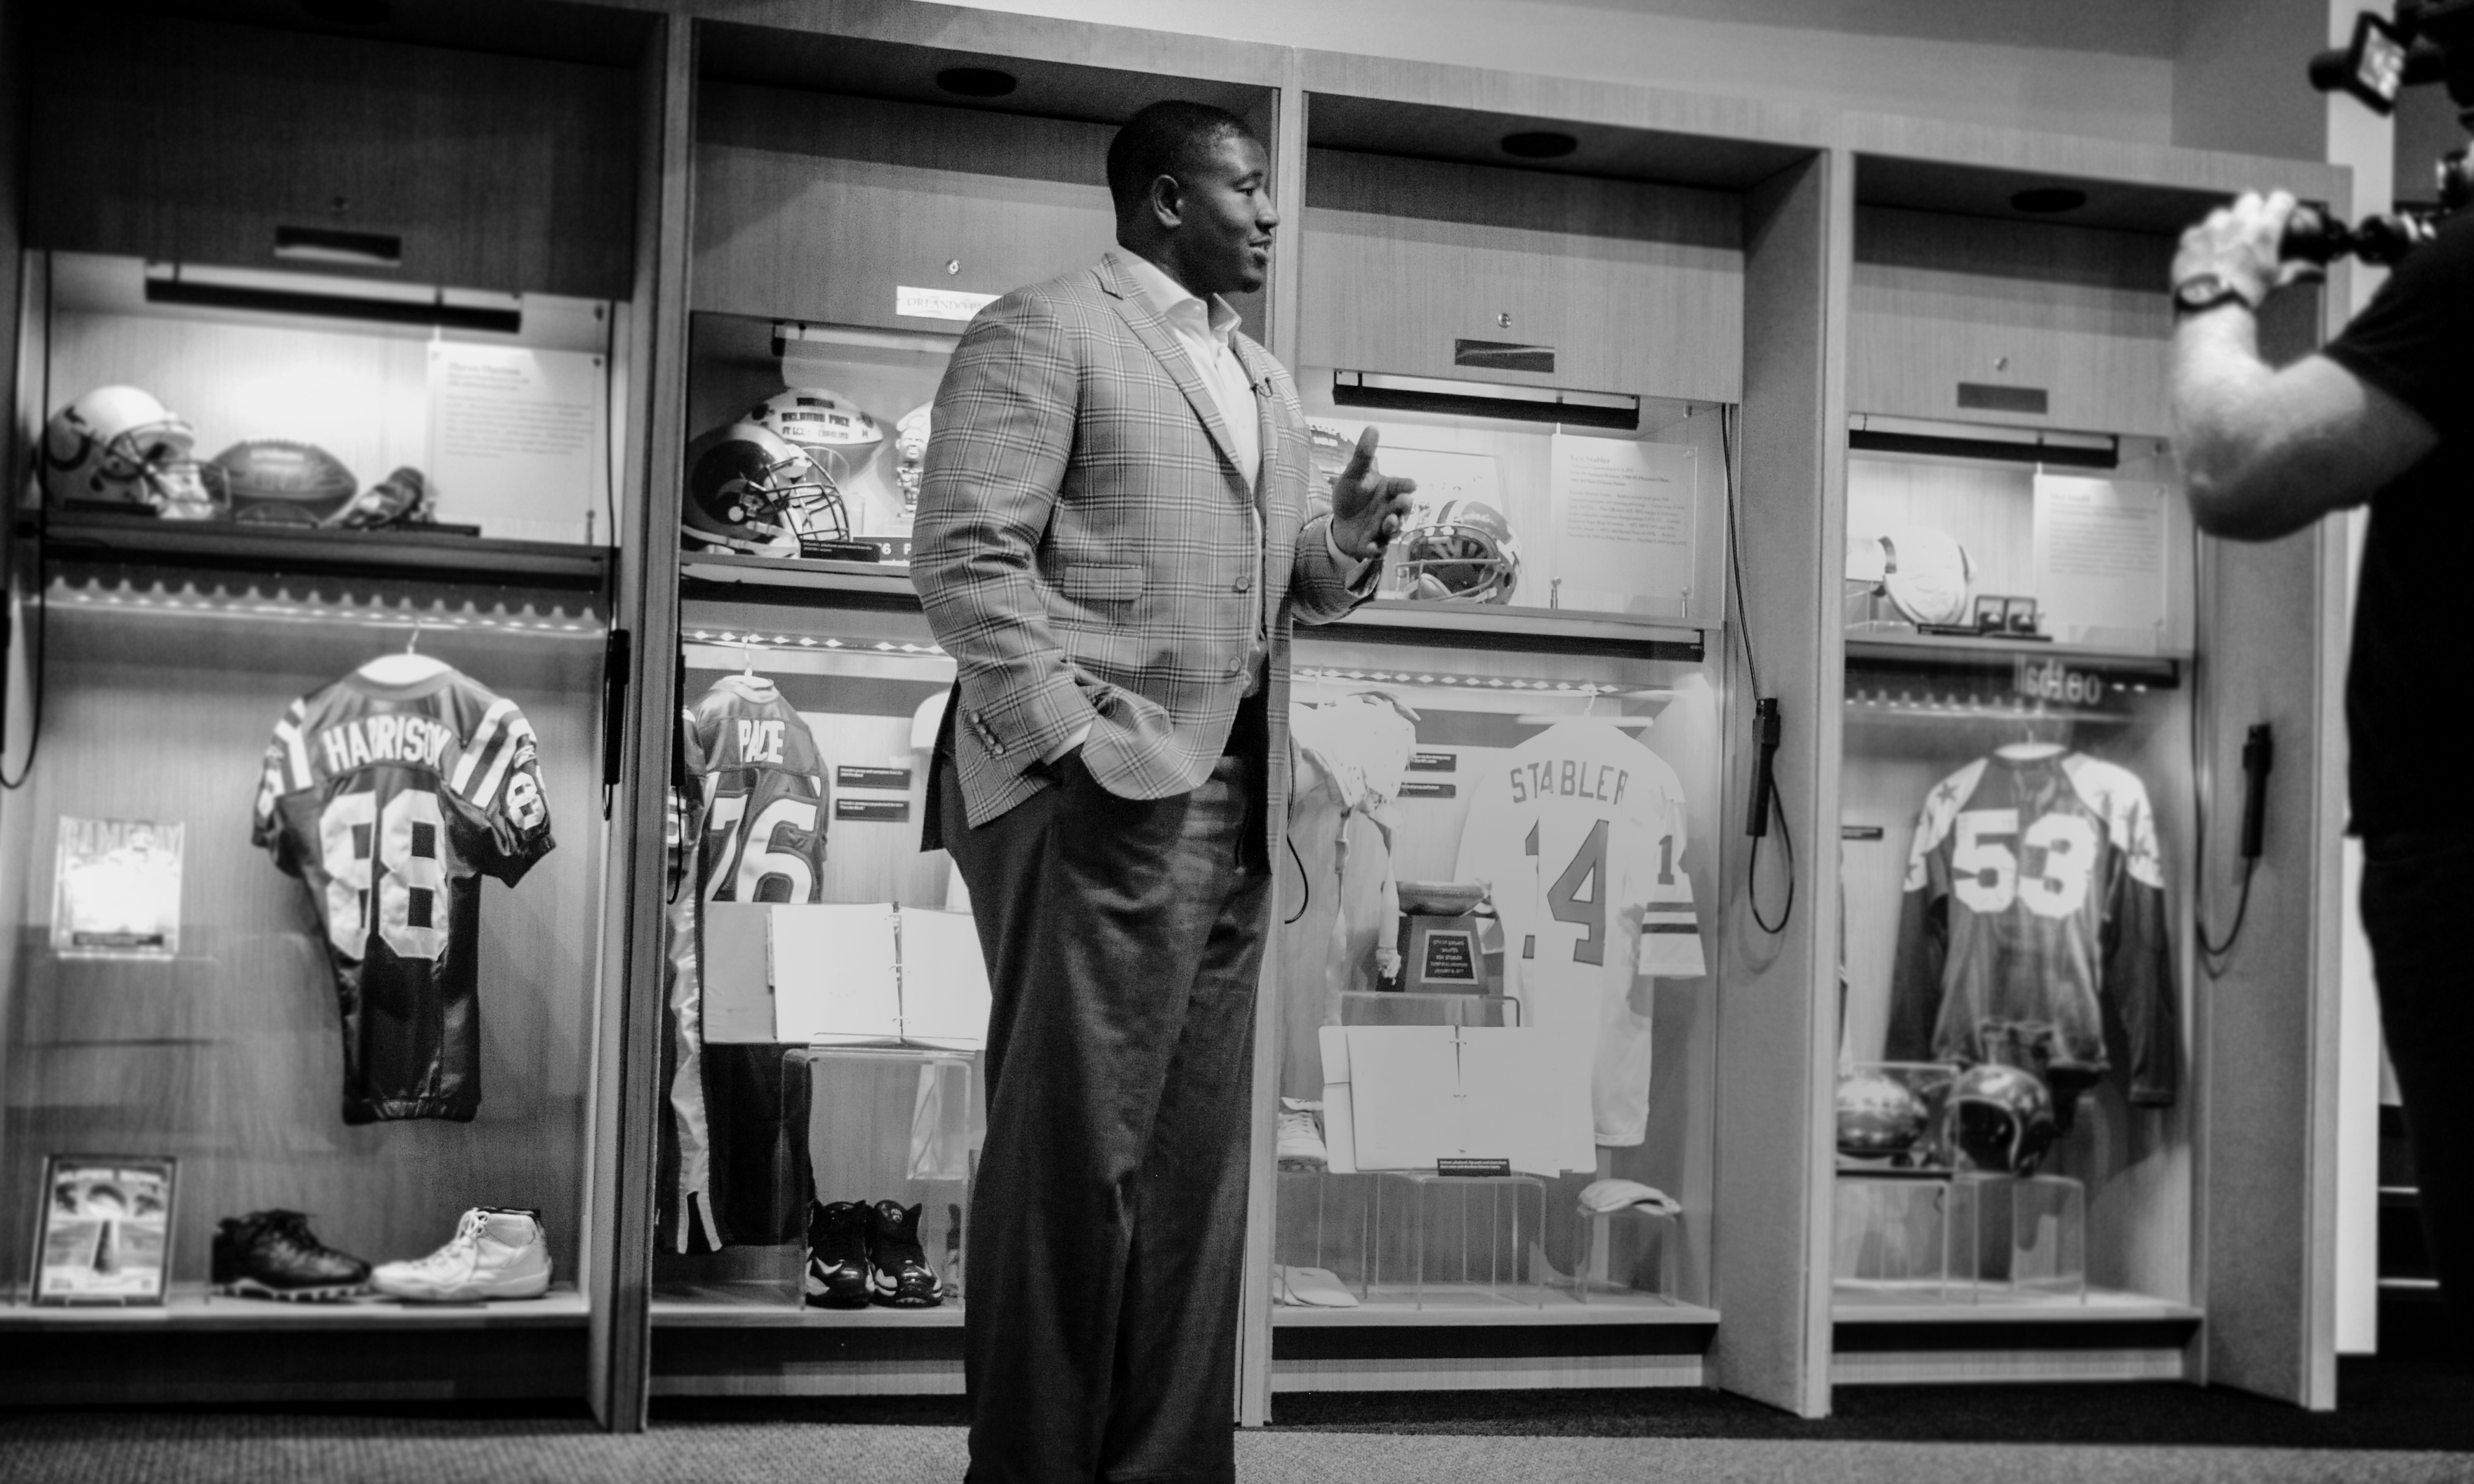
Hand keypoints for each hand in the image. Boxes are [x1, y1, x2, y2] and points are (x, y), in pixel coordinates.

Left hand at [1327, 426, 1418, 560]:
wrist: (1338, 522)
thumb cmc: (1350, 496)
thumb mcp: (1353, 475)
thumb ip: (1363, 456)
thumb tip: (1372, 427)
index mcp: (1388, 490)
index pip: (1401, 486)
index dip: (1406, 486)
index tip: (1413, 484)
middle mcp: (1389, 509)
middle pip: (1401, 509)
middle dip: (1404, 507)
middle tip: (1404, 502)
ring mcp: (1382, 529)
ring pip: (1393, 529)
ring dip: (1392, 527)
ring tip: (1389, 522)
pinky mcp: (1372, 545)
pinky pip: (1378, 549)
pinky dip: (1377, 550)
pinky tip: (1373, 548)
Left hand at [2171, 190, 2318, 307]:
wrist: (2210, 307)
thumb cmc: (2242, 294)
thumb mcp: (2275, 280)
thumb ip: (2298, 270)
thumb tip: (2316, 271)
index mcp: (2263, 230)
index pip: (2281, 198)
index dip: (2282, 205)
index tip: (2281, 213)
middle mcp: (2238, 223)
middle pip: (2250, 198)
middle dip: (2254, 210)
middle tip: (2253, 229)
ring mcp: (2212, 229)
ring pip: (2222, 212)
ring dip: (2226, 223)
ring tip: (2227, 244)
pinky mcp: (2190, 238)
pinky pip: (2197, 229)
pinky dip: (2202, 238)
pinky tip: (2206, 253)